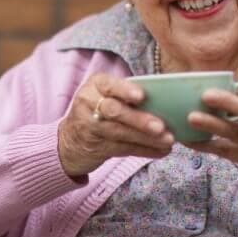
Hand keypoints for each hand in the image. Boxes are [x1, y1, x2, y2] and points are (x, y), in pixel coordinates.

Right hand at [58, 73, 174, 177]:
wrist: (69, 141)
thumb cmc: (98, 110)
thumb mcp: (106, 95)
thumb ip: (128, 94)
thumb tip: (168, 100)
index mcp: (95, 85)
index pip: (109, 85)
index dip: (125, 90)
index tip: (142, 96)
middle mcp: (88, 103)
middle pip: (114, 111)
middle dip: (139, 119)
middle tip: (160, 126)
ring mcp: (89, 127)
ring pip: (120, 132)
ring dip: (146, 138)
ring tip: (168, 141)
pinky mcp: (95, 147)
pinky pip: (123, 149)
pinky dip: (144, 150)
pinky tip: (161, 151)